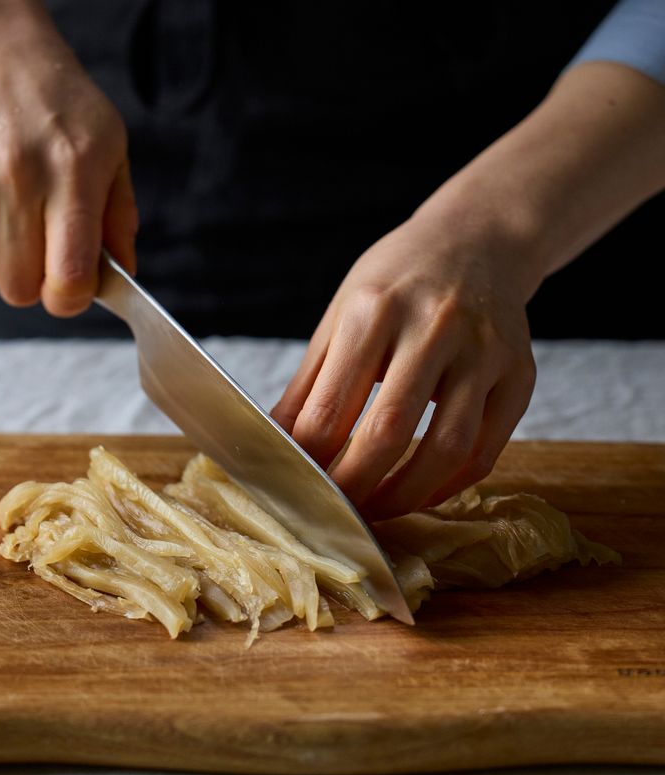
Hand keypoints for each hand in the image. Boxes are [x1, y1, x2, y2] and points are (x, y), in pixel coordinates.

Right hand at [0, 5, 136, 315]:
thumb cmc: (62, 108)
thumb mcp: (112, 153)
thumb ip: (118, 221)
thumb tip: (120, 277)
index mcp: (76, 171)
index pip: (70, 275)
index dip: (72, 299)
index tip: (69, 289)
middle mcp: (20, 171)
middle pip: (20, 288)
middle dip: (33, 280)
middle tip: (36, 244)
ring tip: (1, 218)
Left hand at [271, 214, 536, 520]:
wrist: (477, 240)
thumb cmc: (397, 281)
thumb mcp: (341, 316)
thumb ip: (309, 383)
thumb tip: (275, 444)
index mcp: (373, 310)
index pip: (332, 406)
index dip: (312, 460)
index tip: (298, 487)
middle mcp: (433, 326)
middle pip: (389, 431)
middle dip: (354, 487)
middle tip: (335, 512)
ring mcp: (484, 350)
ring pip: (447, 448)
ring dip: (406, 496)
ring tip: (376, 511)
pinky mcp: (521, 373)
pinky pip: (487, 449)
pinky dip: (451, 485)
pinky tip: (422, 493)